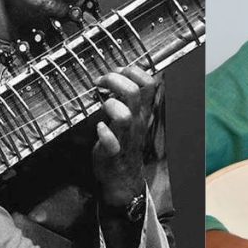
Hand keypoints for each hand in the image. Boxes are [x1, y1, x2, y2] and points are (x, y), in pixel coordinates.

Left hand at [92, 66, 155, 206]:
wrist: (124, 176)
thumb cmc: (124, 142)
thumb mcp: (133, 116)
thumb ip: (129, 97)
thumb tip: (119, 75)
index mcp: (142, 111)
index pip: (148, 83)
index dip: (132, 71)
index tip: (117, 71)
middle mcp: (136, 121)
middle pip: (133, 92)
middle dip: (114, 80)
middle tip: (101, 83)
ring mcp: (125, 137)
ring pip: (124, 115)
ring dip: (110, 105)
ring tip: (102, 106)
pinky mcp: (113, 152)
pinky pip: (111, 143)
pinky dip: (104, 134)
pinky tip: (100, 128)